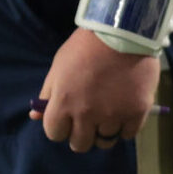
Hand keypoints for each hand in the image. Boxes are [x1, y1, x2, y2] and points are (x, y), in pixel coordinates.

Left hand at [31, 30, 160, 153]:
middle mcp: (87, 114)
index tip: (68, 118)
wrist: (123, 29)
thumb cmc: (86, 46)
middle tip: (89, 119)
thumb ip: (48, 93)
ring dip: (105, 130)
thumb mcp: (59, 66)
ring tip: (109, 113)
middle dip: (82, 133)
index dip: (60, 127)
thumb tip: (35, 116)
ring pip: (105, 141)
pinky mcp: (137, 112)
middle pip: (80, 144)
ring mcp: (113, 115)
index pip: (55, 134)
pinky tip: (124, 110)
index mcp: (64, 103)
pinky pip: (128, 134)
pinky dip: (125, 126)